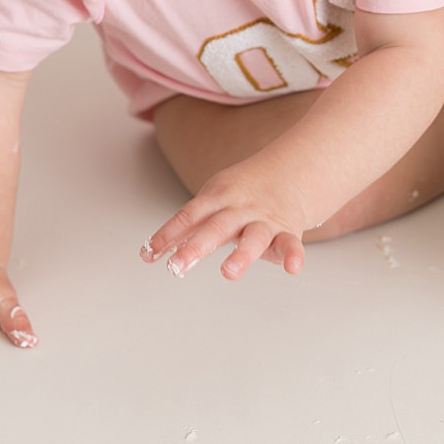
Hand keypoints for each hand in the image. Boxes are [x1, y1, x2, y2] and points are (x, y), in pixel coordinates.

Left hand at [143, 165, 309, 280]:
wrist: (293, 171)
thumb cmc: (243, 194)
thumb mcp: (213, 200)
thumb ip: (186, 228)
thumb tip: (149, 253)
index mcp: (219, 198)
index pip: (190, 215)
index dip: (169, 234)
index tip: (150, 253)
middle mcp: (241, 209)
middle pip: (217, 227)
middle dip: (196, 247)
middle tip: (176, 268)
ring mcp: (265, 220)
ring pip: (254, 237)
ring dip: (241, 255)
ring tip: (228, 272)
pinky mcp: (287, 232)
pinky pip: (291, 244)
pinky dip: (294, 256)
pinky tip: (292, 268)